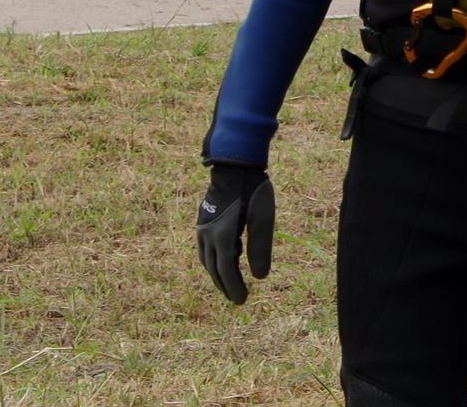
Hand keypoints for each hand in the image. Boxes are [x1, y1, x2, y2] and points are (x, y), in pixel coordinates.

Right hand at [194, 163, 272, 304]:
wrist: (234, 166)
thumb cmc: (252, 191)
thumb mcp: (263, 219)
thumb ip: (261, 248)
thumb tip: (259, 277)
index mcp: (222, 237)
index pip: (226, 272)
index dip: (234, 288)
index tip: (242, 301)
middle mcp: (208, 235)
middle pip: (214, 269)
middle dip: (225, 286)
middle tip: (237, 298)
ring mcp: (203, 228)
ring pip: (207, 260)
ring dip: (218, 274)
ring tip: (231, 283)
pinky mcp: (203, 221)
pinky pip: (205, 248)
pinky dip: (214, 259)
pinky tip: (228, 258)